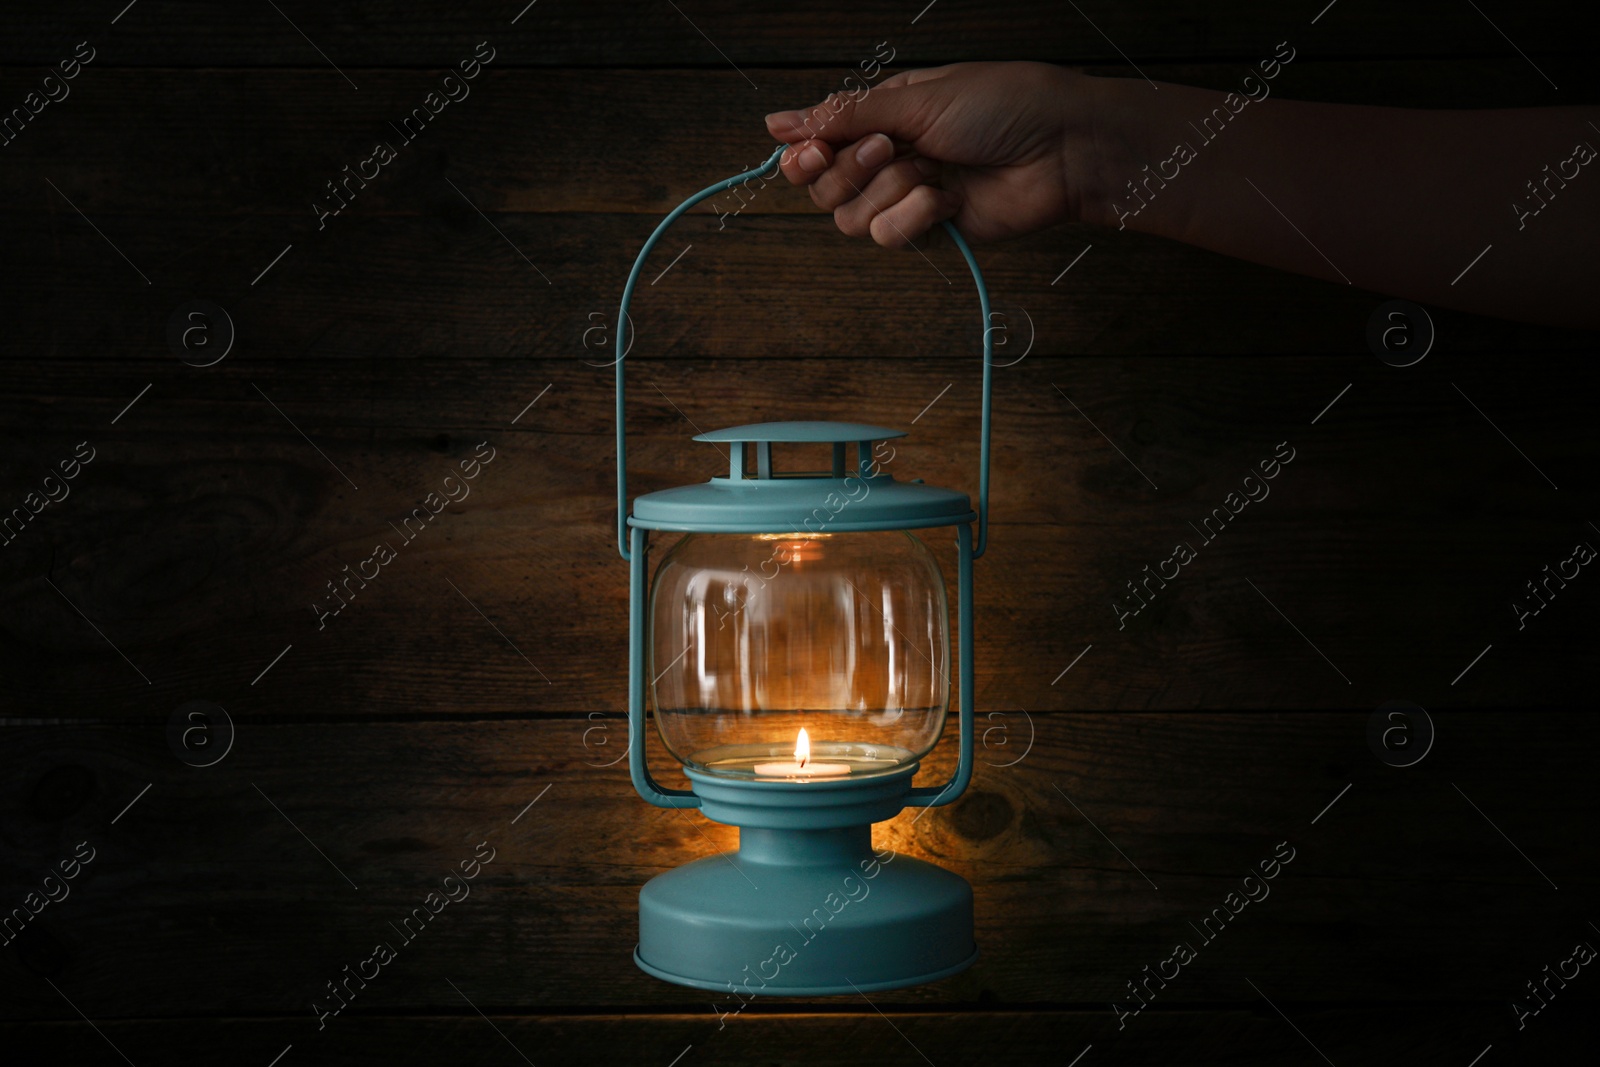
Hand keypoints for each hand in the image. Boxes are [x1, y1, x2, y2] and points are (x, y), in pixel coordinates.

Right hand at [764, 62, 1103, 246]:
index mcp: (881, 115)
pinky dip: (914, 217)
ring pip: (850, 217)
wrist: (1060, 149)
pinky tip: (948, 200)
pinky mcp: (930, 229)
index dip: (803, 155)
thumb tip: (776, 122)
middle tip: (890, 148)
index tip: (809, 152)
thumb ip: (844, 114)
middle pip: (824, 187)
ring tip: (930, 171)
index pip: (814, 144)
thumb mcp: (915, 97)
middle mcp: (888, 156)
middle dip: (850, 169)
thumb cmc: (1002, 106)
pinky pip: (889, 237)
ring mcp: (907, 195)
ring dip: (888, 192)